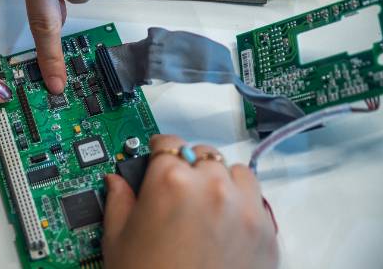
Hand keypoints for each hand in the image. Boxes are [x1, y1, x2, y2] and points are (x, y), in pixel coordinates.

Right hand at [103, 134, 278, 268]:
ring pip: (234, 171)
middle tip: (176, 192)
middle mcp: (211, 187)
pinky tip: (224, 222)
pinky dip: (242, 203)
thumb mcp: (118, 240)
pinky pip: (256, 199)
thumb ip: (118, 201)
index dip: (157, 153)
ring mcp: (243, 208)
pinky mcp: (266, 232)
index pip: (166, 142)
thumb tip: (116, 184)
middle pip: (201, 154)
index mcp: (170, 181)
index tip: (156, 161)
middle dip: (188, 168)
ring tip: (203, 204)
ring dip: (219, 180)